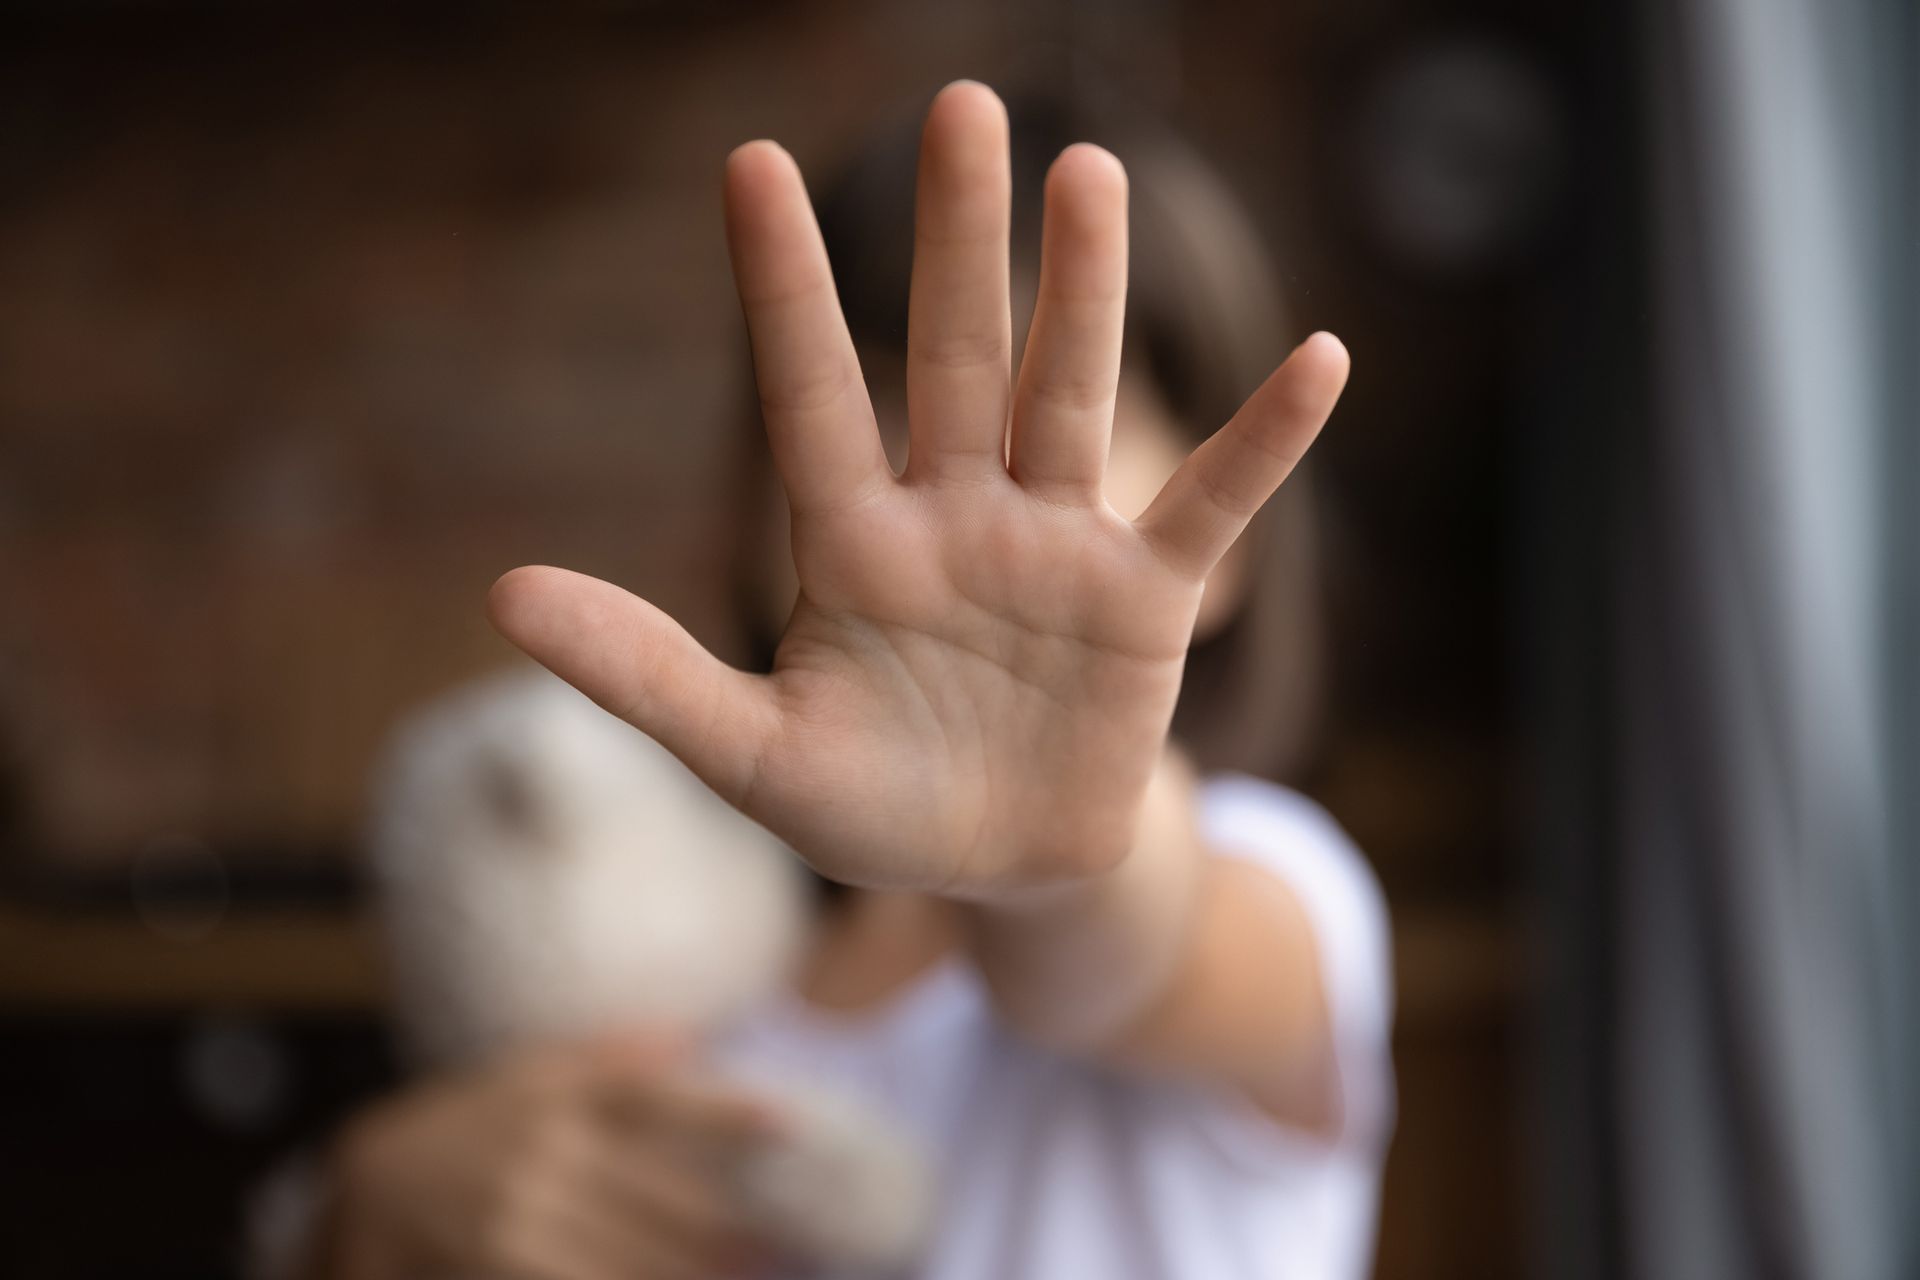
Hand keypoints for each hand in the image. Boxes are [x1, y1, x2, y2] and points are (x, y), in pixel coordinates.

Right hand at [321, 1036, 777, 1279]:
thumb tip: (686, 1036)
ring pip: (635, 1257)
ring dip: (697, 1272)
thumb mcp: (522, 1075)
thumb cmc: (460, 1127)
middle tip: (785, 1245)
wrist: (362, 1193)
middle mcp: (544, 1157)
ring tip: (746, 1274)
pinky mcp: (505, 1269)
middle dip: (730, 1230)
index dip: (728, 1113)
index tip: (792, 1126)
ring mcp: (521, 1222)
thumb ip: (603, 1058)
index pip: (658, 1099)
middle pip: (663, 1199)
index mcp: (556, 1098)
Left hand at [488, 81, 1348, 896]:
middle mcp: (956, 517)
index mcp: (853, 546)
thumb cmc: (871, 808)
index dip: (785, 289)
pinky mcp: (1144, 602)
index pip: (810, 397)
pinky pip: (1209, 507)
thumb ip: (647, 673)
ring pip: (1067, 395)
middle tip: (962, 104)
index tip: (753, 164)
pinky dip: (1264, 444)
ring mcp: (1055, 548)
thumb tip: (506, 591)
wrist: (1000, 868)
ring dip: (1083, 293)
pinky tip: (1321, 360)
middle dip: (958, 239)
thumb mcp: (752, 755)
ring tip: (1087, 171)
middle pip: (954, 357)